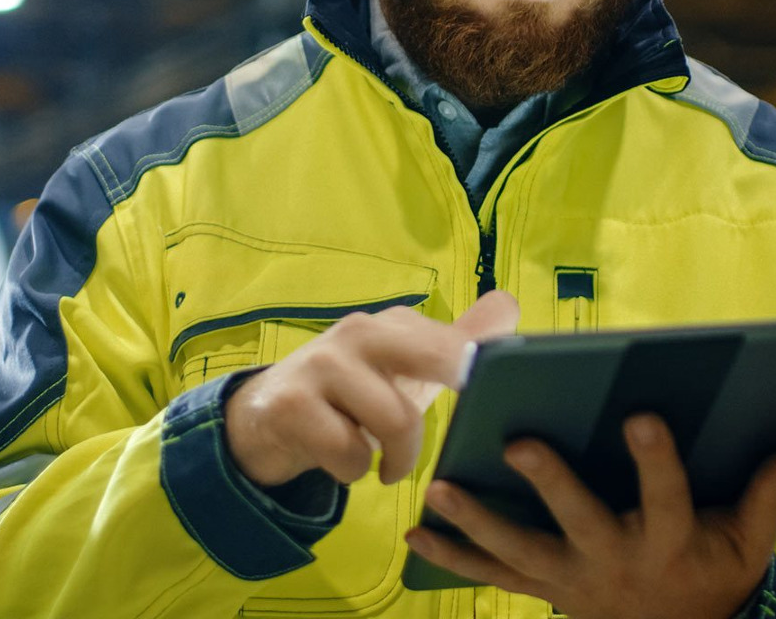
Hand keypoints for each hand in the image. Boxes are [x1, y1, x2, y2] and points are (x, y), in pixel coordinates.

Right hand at [224, 290, 518, 487]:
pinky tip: (340, 460)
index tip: (501, 388)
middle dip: (459, 384)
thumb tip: (509, 304)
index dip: (483, 367)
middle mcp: (360, 331)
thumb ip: (457, 342)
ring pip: (397, 420)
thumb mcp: (406, 371)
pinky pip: (350, 453)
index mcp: (393, 324)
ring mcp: (323, 363)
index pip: (454, 339)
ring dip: (397, 458)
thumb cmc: (353, 393)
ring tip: (383, 463)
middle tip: (462, 423)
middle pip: (434, 355)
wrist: (266, 416)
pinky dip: (353, 470)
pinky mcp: (291, 404)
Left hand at [405, 414, 775, 618]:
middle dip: (551, 484)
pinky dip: (453, 559)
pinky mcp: (544, 589)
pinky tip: (414, 536)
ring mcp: (572, 579)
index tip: (642, 415)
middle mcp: (614, 560)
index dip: (656, 461)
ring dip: (476, 522)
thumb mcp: (748, 544)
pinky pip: (492, 578)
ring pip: (520, 552)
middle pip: (580, 521)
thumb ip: (766, 493)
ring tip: (438, 489)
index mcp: (668, 541)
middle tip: (517, 443)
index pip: (666, 496)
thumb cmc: (711, 578)